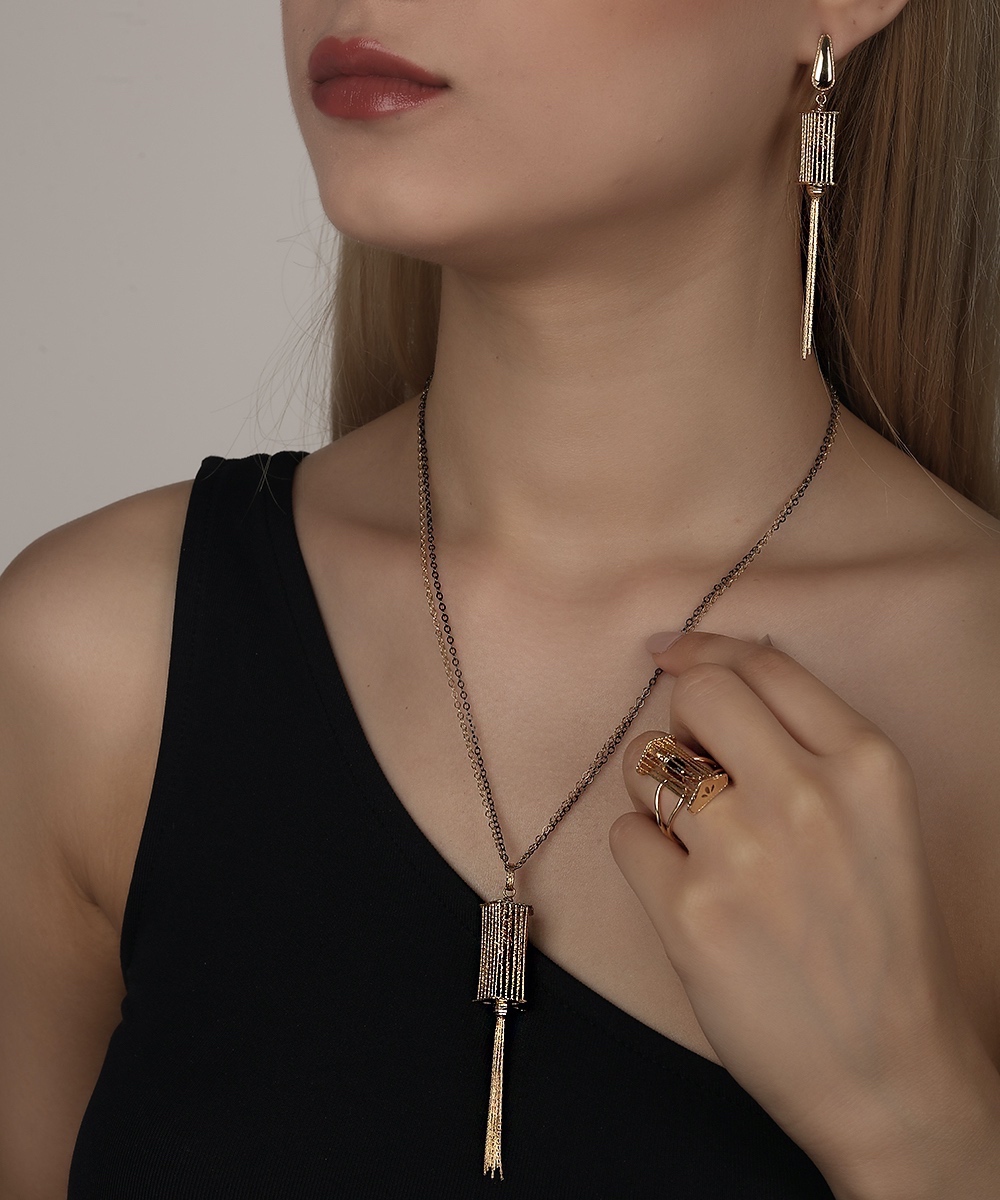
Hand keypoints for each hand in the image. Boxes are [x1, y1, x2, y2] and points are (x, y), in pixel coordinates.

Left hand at [609, 630, 997, 1195]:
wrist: (890, 1072)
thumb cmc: (880, 940)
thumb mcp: (879, 818)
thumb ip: (810, 744)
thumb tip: (710, 672)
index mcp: (867, 765)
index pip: (761, 664)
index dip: (704, 650)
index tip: (671, 655)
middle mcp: (808, 797)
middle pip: (697, 694)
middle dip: (680, 719)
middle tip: (694, 764)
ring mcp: (744, 855)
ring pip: (647, 763)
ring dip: (656, 792)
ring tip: (696, 840)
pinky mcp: (690, 913)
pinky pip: (624, 835)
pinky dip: (642, 855)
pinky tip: (685, 889)